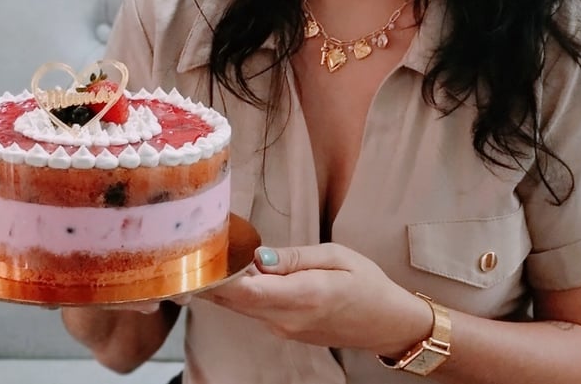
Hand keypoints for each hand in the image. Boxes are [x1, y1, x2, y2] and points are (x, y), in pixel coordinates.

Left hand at [198, 242, 429, 353]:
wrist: (386, 323)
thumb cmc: (367, 283)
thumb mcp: (337, 256)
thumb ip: (296, 257)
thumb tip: (259, 256)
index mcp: (305, 296)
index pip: (248, 292)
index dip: (219, 278)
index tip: (200, 258)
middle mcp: (288, 318)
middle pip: (237, 301)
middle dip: (213, 279)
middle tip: (193, 250)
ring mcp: (285, 329)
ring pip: (242, 307)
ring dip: (224, 286)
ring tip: (209, 256)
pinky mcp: (285, 330)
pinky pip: (254, 311)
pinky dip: (241, 293)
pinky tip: (235, 272)